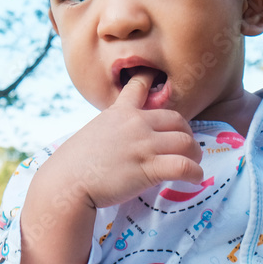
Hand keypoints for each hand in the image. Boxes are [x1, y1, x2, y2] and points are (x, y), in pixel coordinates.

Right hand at [18, 72, 202, 263]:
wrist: (66, 182)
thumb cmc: (75, 163)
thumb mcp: (94, 133)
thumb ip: (114, 130)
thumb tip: (125, 140)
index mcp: (120, 112)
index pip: (139, 87)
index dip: (152, 82)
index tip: (159, 82)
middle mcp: (136, 123)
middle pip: (178, 121)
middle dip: (187, 134)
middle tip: (187, 148)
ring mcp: (143, 145)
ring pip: (186, 143)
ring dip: (195, 155)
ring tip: (194, 164)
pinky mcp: (148, 168)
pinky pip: (184, 166)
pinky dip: (195, 173)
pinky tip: (195, 179)